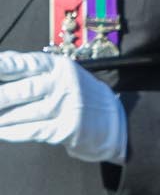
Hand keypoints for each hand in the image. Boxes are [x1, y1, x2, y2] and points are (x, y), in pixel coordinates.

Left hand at [0, 51, 125, 163]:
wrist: (114, 119)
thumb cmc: (76, 95)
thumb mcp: (59, 74)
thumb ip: (29, 68)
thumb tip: (1, 61)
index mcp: (58, 66)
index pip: (23, 63)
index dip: (2, 67)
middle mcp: (64, 82)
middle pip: (21, 90)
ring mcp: (67, 106)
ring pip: (23, 113)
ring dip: (1, 119)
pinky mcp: (67, 128)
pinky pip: (31, 131)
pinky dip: (11, 133)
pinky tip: (0, 132)